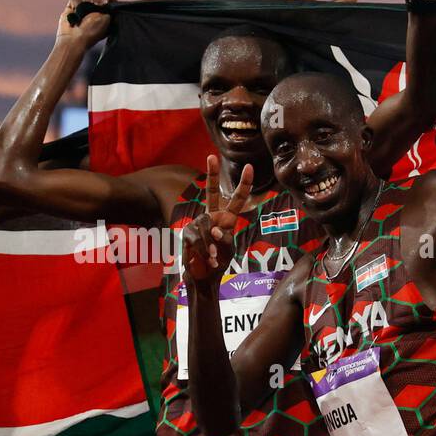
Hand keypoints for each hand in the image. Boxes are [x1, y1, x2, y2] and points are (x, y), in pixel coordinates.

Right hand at [56, 0, 112, 47]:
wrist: (75, 39)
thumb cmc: (92, 33)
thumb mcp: (107, 21)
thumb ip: (110, 8)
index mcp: (104, 14)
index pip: (108, 0)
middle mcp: (93, 10)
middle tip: (94, 6)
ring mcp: (82, 8)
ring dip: (85, 1)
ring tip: (83, 11)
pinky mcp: (71, 7)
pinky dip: (76, 3)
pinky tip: (76, 11)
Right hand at [180, 155, 251, 283]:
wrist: (205, 279)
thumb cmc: (219, 263)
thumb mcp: (228, 249)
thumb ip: (225, 237)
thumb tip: (213, 230)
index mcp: (226, 219)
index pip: (236, 199)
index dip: (243, 184)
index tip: (249, 166)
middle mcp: (211, 217)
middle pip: (211, 192)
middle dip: (212, 174)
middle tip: (211, 156)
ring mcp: (198, 224)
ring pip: (206, 226)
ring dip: (211, 245)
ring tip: (213, 259)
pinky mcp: (187, 235)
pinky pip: (198, 238)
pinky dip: (205, 251)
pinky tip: (208, 261)